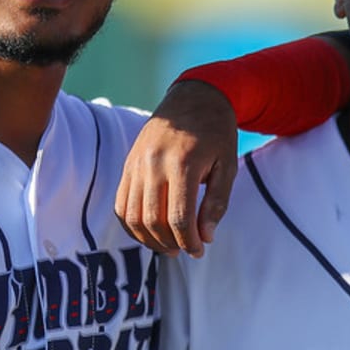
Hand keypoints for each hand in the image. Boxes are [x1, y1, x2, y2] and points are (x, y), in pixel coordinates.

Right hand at [115, 80, 237, 257]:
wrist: (193, 98)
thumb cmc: (216, 133)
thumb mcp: (228, 165)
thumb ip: (217, 202)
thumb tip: (205, 236)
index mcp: (183, 163)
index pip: (179, 217)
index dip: (189, 241)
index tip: (200, 250)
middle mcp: (154, 163)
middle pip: (154, 220)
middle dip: (171, 243)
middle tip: (186, 251)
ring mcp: (136, 164)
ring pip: (133, 216)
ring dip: (150, 239)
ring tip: (169, 247)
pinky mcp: (128, 165)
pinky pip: (121, 204)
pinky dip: (132, 226)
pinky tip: (149, 234)